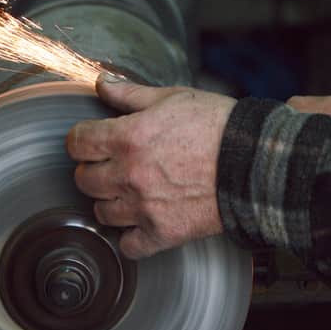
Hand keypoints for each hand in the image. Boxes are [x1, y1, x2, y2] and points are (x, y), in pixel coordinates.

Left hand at [65, 75, 235, 259]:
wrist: (253, 162)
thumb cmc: (216, 126)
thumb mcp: (172, 97)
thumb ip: (130, 94)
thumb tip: (101, 84)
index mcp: (128, 137)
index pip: (77, 143)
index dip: (81, 139)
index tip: (89, 140)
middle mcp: (130, 174)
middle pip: (84, 179)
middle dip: (93, 168)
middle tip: (111, 163)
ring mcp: (144, 207)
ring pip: (101, 212)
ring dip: (110, 200)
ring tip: (128, 189)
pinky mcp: (163, 232)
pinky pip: (128, 245)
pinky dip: (130, 235)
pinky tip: (140, 219)